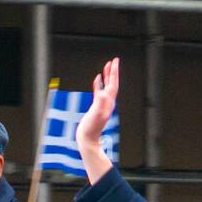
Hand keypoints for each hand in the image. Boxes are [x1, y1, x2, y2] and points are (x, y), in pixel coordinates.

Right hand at [76, 58, 118, 183]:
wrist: (87, 140)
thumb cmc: (91, 129)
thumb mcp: (96, 115)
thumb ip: (100, 103)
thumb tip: (103, 92)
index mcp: (108, 102)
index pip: (113, 84)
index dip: (113, 73)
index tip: (114, 62)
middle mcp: (107, 102)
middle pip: (112, 84)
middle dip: (112, 72)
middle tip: (113, 61)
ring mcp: (102, 104)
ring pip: (107, 87)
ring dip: (107, 76)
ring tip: (106, 67)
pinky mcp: (96, 107)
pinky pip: (99, 92)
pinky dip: (98, 84)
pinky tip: (97, 80)